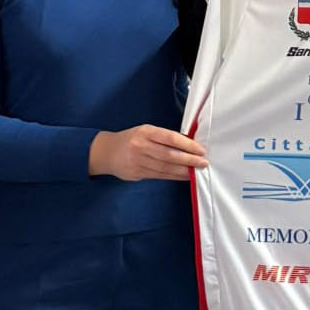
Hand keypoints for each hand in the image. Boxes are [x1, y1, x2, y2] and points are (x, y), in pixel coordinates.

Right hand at [90, 126, 208, 180]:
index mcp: (145, 132)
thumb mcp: (145, 132)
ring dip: (184, 171)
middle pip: (169, 155)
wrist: (107, 152)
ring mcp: (138, 161)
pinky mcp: (137, 173)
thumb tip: (188, 145)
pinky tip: (185, 176)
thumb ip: (163, 138)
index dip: (187, 144)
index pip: (170, 138)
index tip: (200, 149)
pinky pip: (160, 176)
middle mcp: (141, 146)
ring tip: (197, 171)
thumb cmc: (131, 139)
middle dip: (189, 160)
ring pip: (165, 168)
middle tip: (203, 162)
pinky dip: (174, 177)